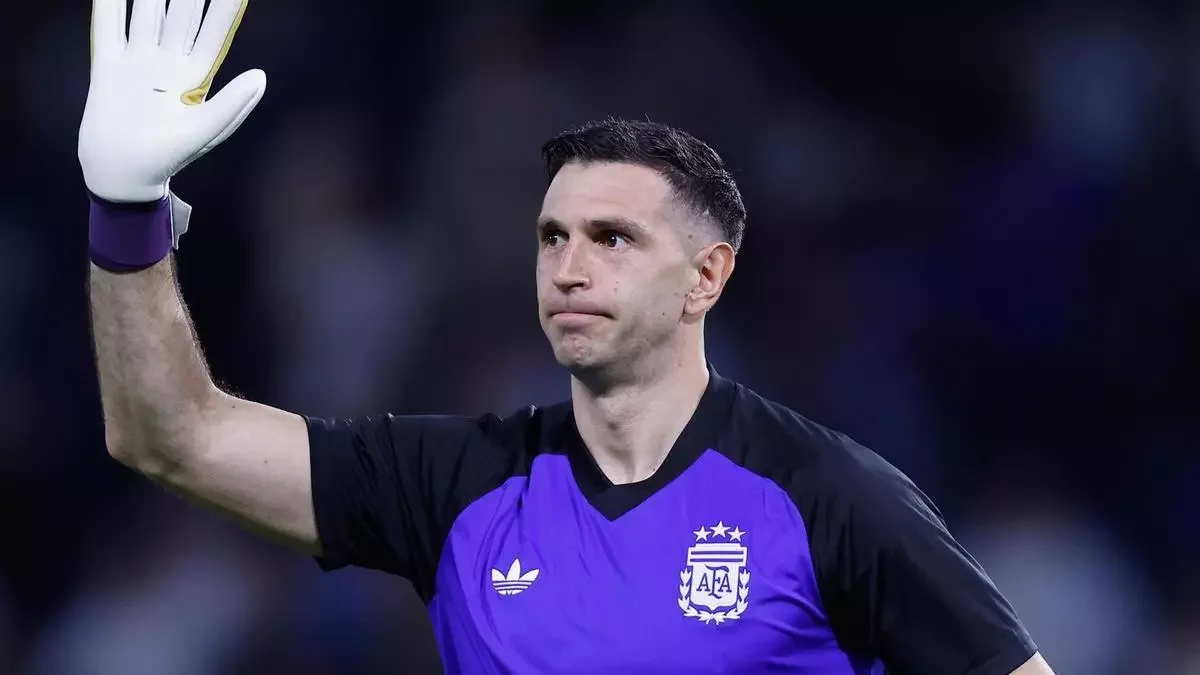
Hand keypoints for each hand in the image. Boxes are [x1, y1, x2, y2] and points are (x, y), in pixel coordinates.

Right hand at [79, 0, 265, 202]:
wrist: (124, 174)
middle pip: (181, 15)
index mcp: (196, 77)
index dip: (224, 8)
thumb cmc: (169, 157)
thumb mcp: (207, 131)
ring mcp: (137, 61)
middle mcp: (167, 63)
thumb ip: (233, 103)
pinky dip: (109, 4)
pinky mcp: (108, 66)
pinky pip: (108, 26)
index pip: (213, 33)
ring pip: (147, 13)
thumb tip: (261, 75)